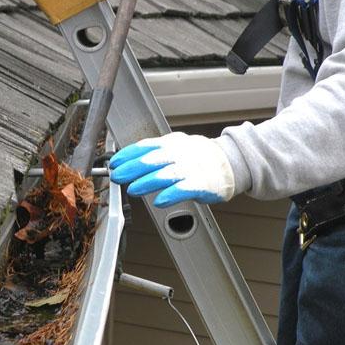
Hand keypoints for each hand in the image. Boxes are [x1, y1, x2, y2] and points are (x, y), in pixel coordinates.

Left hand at [109, 132, 234, 207]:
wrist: (229, 161)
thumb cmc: (198, 158)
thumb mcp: (175, 149)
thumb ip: (153, 155)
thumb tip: (126, 163)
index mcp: (171, 144)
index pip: (146, 146)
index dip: (128, 155)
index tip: (114, 163)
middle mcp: (180, 154)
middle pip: (153, 159)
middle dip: (133, 168)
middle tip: (118, 175)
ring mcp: (191, 168)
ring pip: (166, 174)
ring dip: (148, 182)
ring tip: (133, 189)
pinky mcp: (202, 184)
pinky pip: (185, 189)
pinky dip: (172, 194)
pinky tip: (160, 200)